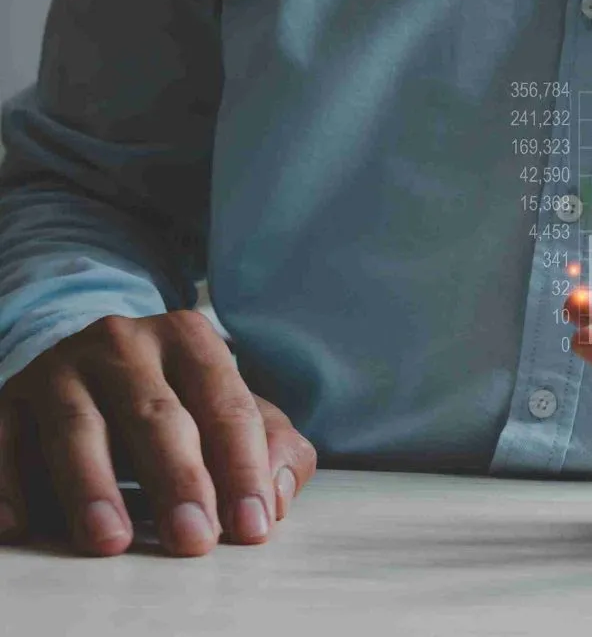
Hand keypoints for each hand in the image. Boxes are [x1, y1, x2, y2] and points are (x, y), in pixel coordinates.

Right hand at [0, 310, 316, 555]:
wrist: (93, 365)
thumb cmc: (180, 403)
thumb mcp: (232, 413)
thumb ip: (274, 448)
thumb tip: (278, 497)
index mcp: (190, 339)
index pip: (226, 407)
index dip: (244, 470)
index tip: (252, 527)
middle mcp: (123, 343)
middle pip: (155, 415)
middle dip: (178, 481)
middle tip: (193, 538)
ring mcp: (62, 368)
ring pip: (77, 427)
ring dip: (93, 487)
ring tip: (110, 540)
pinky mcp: (10, 397)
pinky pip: (6, 440)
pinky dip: (12, 483)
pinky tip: (23, 524)